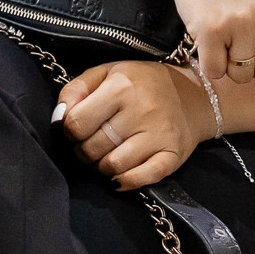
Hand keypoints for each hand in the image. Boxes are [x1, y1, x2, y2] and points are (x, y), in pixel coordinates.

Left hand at [60, 61, 211, 190]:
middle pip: (91, 148)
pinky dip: (124, 181)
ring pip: (112, 166)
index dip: (70, 130)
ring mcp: (160, 134)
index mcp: (122, 85)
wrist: (194, 94)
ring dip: (103, 166)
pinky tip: (121, 173)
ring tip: (108, 154)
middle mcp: (142, 109)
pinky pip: (140, 178)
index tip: (79, 128)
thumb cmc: (142, 83)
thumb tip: (59, 117)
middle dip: (85, 150)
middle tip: (93, 142)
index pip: (76, 123)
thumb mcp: (108, 72)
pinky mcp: (173, 154)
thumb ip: (77, 89)